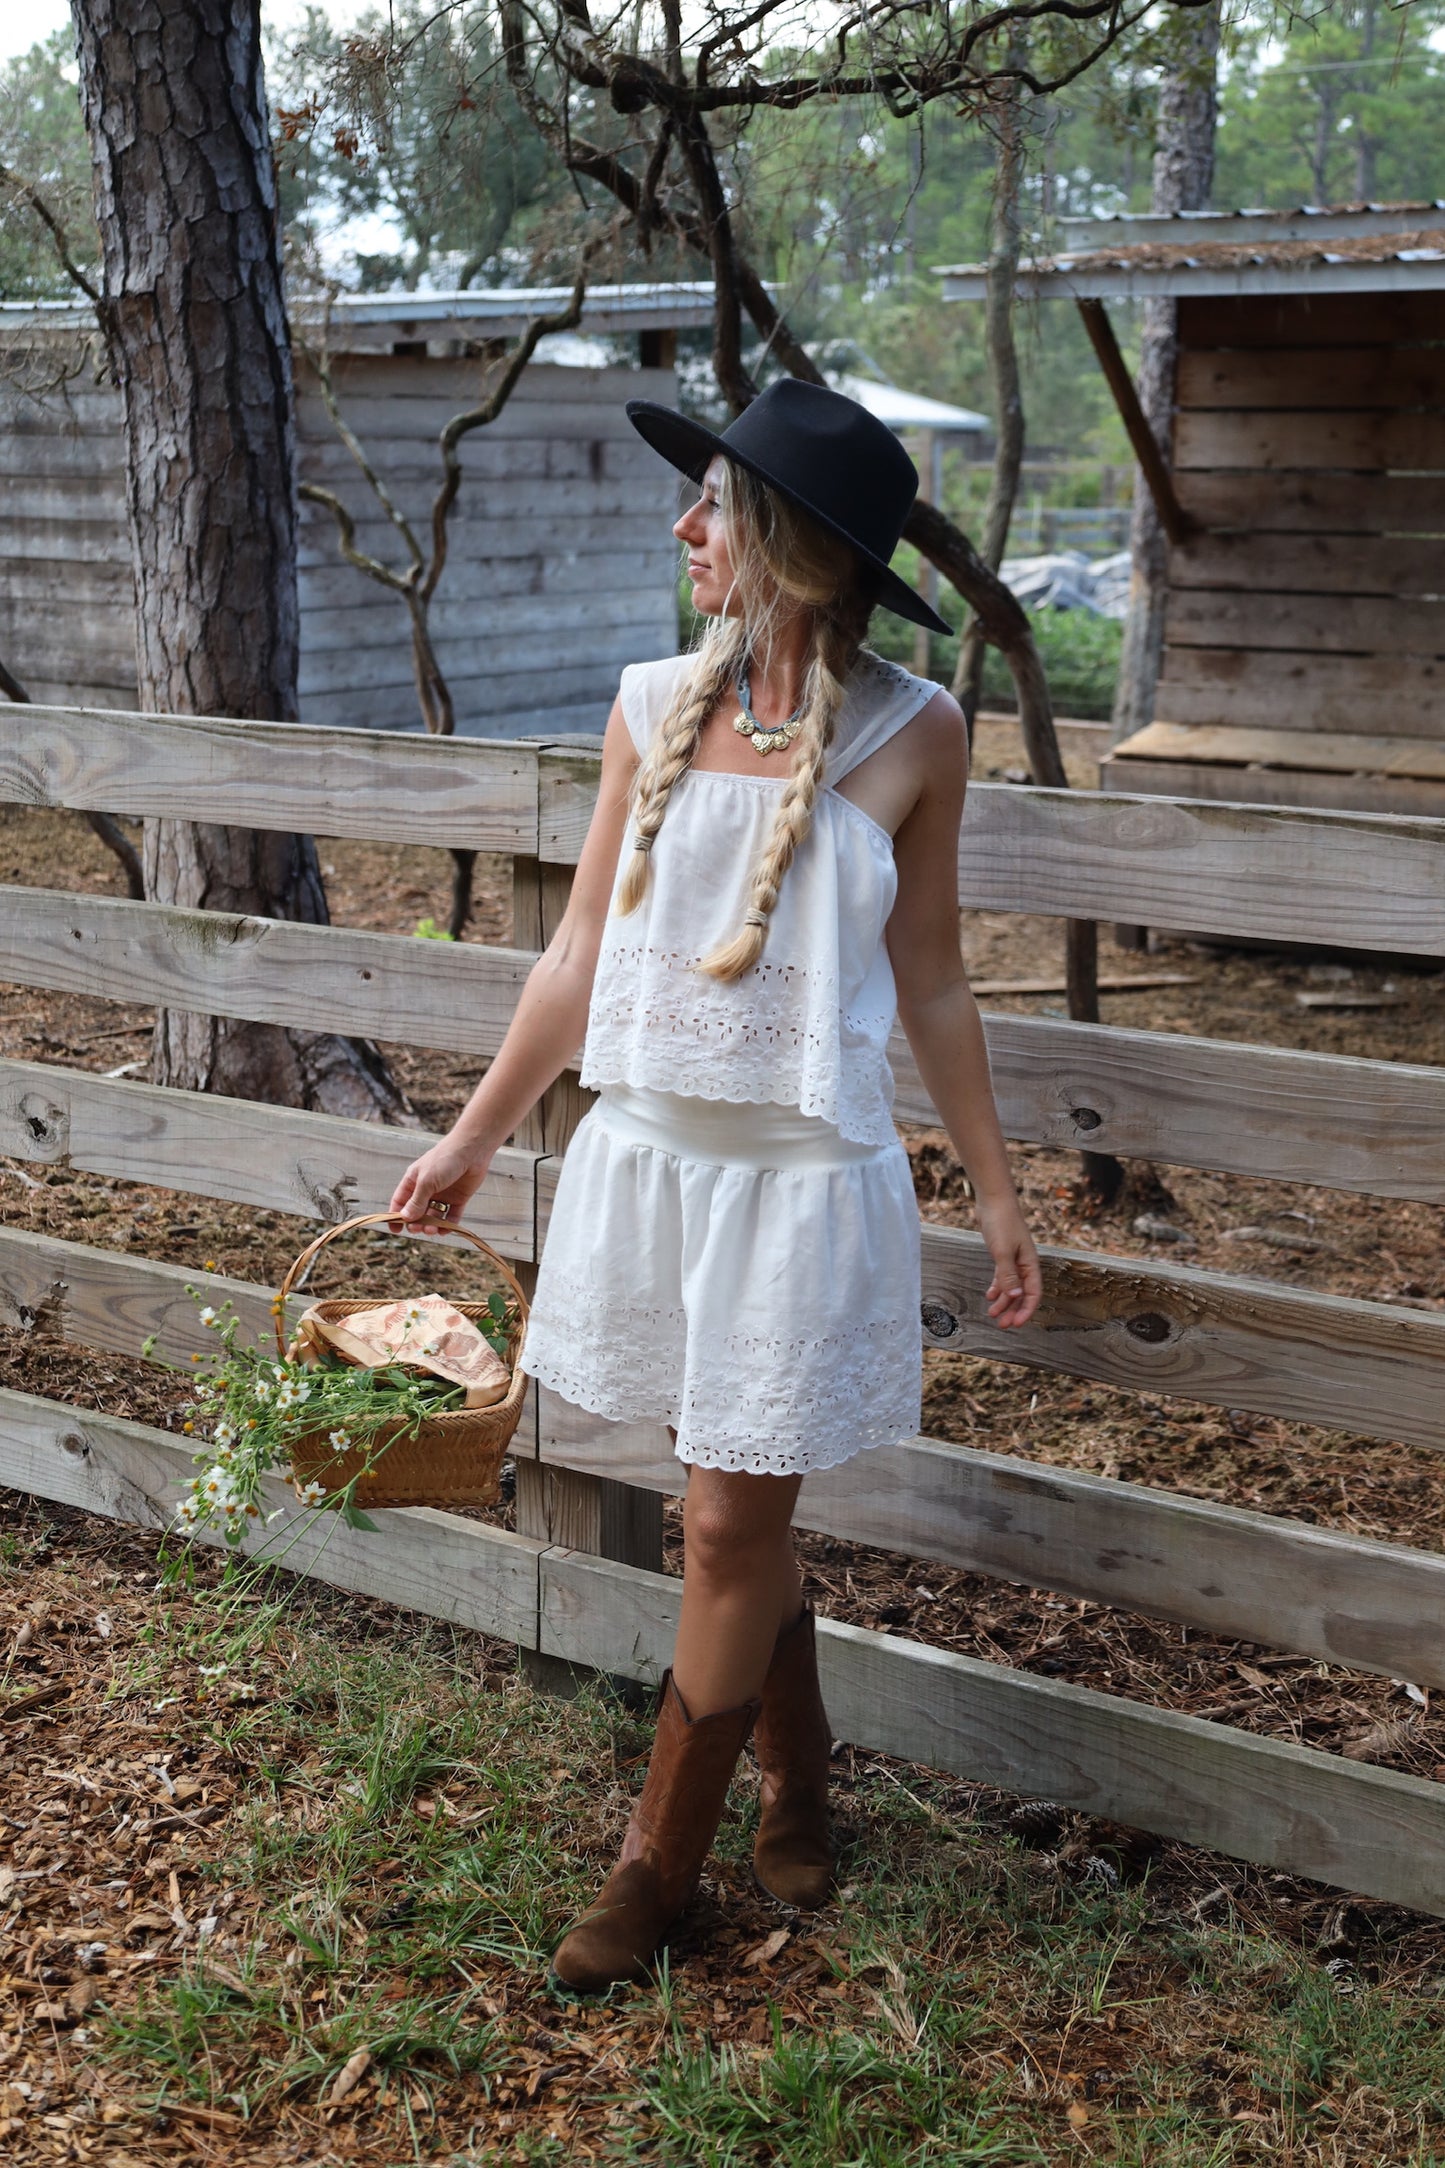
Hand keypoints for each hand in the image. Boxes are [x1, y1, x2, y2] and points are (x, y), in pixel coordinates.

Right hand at [387, 1136, 491, 1233]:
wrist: (472, 1150)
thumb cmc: (444, 1160)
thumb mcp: (426, 1181)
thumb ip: (416, 1201)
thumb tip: (404, 1218)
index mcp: (413, 1181)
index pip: (400, 1201)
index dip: (396, 1216)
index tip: (395, 1230)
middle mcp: (427, 1189)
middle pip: (417, 1212)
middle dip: (415, 1223)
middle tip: (417, 1230)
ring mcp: (443, 1194)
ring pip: (434, 1216)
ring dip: (431, 1226)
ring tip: (432, 1230)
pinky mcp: (459, 1198)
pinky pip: (451, 1216)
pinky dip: (448, 1225)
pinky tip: (445, 1230)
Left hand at [976, 1199, 1041, 1329]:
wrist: (993, 1201)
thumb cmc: (1001, 1223)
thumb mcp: (1003, 1252)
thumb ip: (1008, 1275)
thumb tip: (1016, 1297)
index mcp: (1030, 1264)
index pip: (1033, 1293)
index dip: (1026, 1310)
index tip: (1016, 1324)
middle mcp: (1025, 1264)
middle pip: (1023, 1293)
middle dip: (1013, 1310)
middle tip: (1002, 1325)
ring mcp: (1014, 1259)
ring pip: (1012, 1287)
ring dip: (1004, 1301)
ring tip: (993, 1314)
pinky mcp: (1003, 1254)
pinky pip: (1003, 1277)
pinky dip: (998, 1287)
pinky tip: (990, 1296)